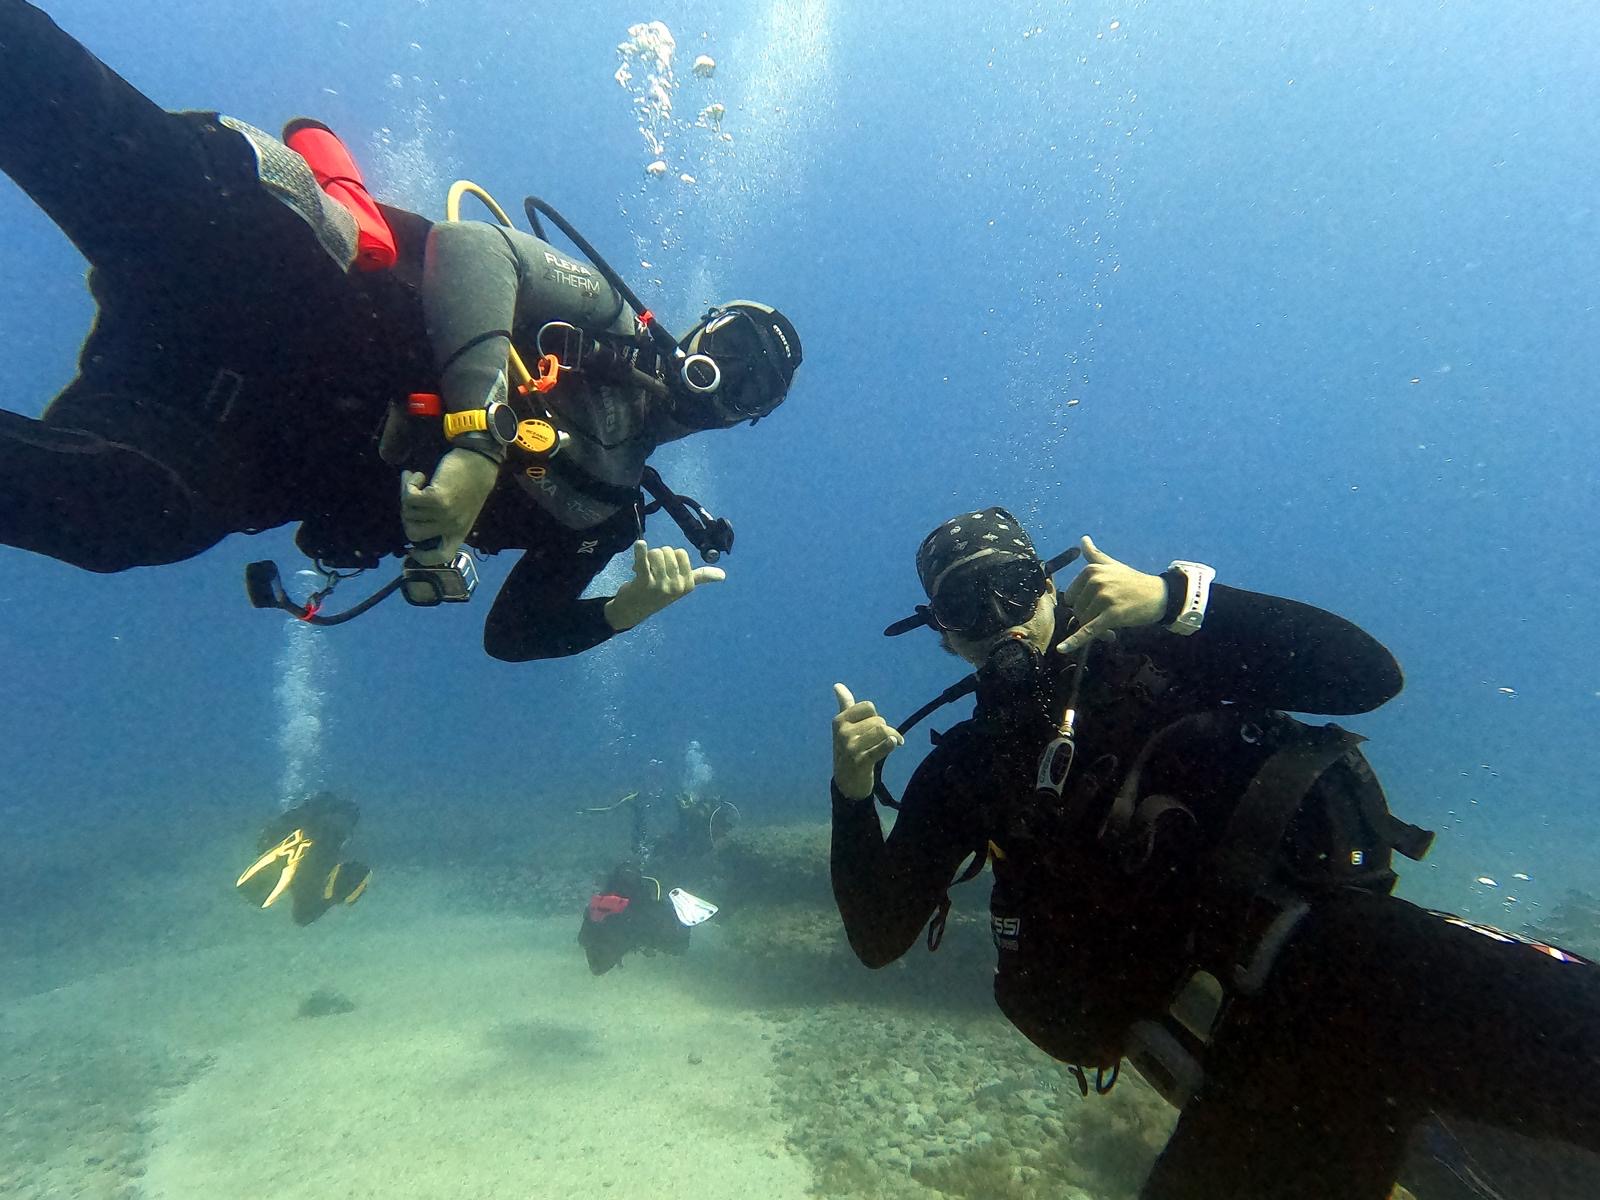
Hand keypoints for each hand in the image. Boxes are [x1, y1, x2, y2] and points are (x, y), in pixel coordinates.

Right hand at [401, 448, 499, 565]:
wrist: (480, 462)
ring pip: (408, 511)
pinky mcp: (438, 499)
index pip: (442, 556)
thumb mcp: (461, 511)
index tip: (411, 550)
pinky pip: (409, 496)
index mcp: (459, 533)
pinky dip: (409, 483)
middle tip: (412, 498)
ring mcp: (445, 514)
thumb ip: (443, 522)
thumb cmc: (468, 484)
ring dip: (408, 493)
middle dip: (406, 514)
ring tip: (418, 481)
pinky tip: (419, 475)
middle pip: (412, 532)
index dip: (423, 558)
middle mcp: (452, 527)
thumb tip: (411, 525)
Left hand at [603, 539, 725, 630]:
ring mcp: (660, 585)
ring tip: (642, 569)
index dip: (670, 556)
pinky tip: (639, 545)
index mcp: (687, 584)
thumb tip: (723, 575)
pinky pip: (643, 560)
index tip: (665, 569)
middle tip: (651, 570)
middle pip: (668, 551)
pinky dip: (640, 550)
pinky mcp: (643, 583)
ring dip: (647, 557)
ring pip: (656, 553)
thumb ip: (701, 578)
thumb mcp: (681, 587)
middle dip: (658, 556)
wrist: (632, 611)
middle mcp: (676, 586)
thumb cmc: (657, 594)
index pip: (681, 553)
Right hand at [831, 683, 904, 800]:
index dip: (876, 716)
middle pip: (878, 720)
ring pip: (882, 731)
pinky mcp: (861, 762)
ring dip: (893, 737)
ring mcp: (851, 748)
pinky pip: (883, 746)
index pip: (868, 707)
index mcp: (839, 721)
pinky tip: (894, 744)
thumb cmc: (848, 751)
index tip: (879, 727)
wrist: (846, 783)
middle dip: (887, 729)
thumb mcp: (843, 727)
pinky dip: (891, 744)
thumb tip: (837, 685)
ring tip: (893, 743)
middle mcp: (843, 733)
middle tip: (889, 739)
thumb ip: (844, 705)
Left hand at [1056, 535, 1168, 654]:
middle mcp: (1095, 581)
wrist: (1159, 595)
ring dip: (1097, 629)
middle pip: (1077, 610)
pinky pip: (1089, 630)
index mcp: (1091, 570)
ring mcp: (1103, 598)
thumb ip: (1095, 555)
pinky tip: (1062, 649)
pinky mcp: (1111, 615)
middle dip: (1089, 618)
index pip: (1072, 597)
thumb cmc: (1133, 582)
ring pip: (1084, 622)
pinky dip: (1075, 642)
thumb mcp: (1112, 565)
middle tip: (1107, 618)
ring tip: (1113, 626)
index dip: (1083, 605)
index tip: (1098, 607)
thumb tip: (1083, 538)